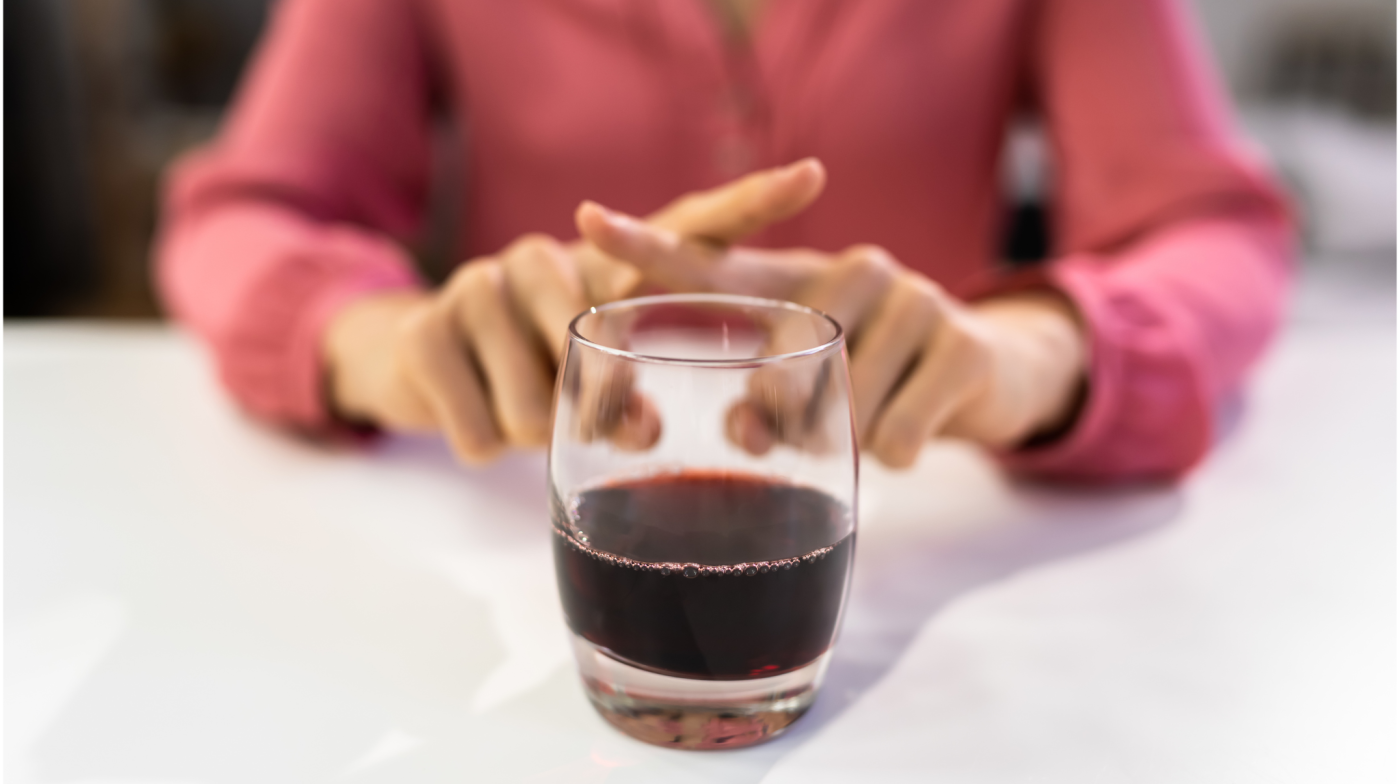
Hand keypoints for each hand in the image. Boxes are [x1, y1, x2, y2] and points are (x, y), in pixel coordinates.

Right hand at [322, 159, 827, 463]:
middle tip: (596, 422)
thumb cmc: (536, 372)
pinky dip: (481, 446)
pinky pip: (478, 429)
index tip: (814, 175)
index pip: (690, 228)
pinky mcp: (426, 329)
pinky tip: (476, 419)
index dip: (751, 203)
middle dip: (597, 410)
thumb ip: (632, 398)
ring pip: (535, 406)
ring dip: (531, 433)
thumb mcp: (591, 380)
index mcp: (610, 268)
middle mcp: (548, 258)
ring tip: (520, 409)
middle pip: (596, 349)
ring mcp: (479, 284)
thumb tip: (648, 434)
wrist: (418, 365)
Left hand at [575, 201, 1088, 467]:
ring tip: (875, 416)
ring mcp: (913, 300)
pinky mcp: (961, 344)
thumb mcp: (812, 388)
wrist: (989, 372)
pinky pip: (897, 437)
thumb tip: (739, 427)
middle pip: (778, 370)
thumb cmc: (874, 379)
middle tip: (803, 432)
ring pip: (841, 411)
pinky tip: (912, 430)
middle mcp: (852, 272)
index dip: (648, 245)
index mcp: (797, 284)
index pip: (713, 265)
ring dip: (846, 442)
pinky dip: (897, 456)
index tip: (587, 217)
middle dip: (782, 424)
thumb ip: (757, 407)